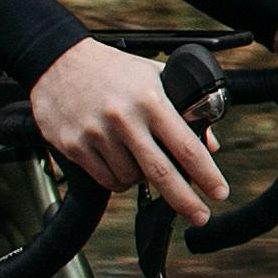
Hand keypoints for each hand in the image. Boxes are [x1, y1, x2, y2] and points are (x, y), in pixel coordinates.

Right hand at [30, 37, 233, 216]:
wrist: (58, 62)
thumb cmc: (113, 69)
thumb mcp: (156, 77)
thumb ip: (186, 108)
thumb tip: (209, 145)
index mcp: (151, 101)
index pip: (186, 146)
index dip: (206, 175)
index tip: (219, 193)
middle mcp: (124, 119)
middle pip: (160, 173)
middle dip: (185, 201)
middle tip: (200, 216)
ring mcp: (97, 134)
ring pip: (130, 179)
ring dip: (140, 179)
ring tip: (136, 156)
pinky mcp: (74, 146)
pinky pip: (105, 179)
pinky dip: (117, 178)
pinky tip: (117, 160)